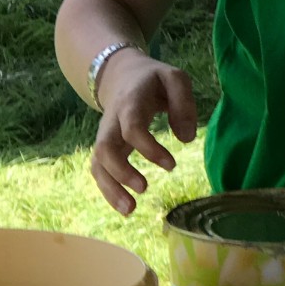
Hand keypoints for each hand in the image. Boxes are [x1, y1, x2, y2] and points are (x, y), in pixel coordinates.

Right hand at [91, 48, 196, 214]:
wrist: (123, 75)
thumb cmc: (154, 80)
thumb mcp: (175, 78)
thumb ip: (183, 104)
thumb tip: (187, 139)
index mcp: (130, 103)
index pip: (132, 128)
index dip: (149, 148)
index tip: (171, 165)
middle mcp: (112, 122)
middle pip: (105, 149)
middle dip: (121, 172)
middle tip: (145, 189)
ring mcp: (105, 136)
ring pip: (97, 164)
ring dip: (110, 189)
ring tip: (131, 210)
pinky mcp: (106, 147)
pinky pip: (100, 170)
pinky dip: (109, 190)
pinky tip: (127, 207)